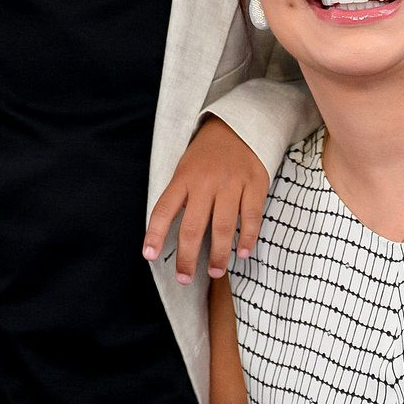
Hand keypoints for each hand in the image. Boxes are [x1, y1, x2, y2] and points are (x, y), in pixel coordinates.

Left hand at [144, 117, 267, 283]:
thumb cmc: (206, 155)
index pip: (164, 209)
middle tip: (185, 277)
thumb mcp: (185, 168)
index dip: (155, 234)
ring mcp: (231, 183)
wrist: (238, 126)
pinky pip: (250, 216)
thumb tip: (168, 233)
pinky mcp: (254, 184)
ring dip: (219, 254)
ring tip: (215, 272)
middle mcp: (205, 182)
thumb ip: (180, 197)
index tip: (148, 255)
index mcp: (184, 178)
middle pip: (193, 226)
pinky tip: (243, 253)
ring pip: (223, 226)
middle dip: (187, 257)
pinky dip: (247, 237)